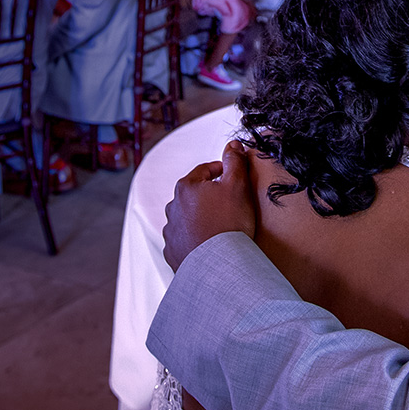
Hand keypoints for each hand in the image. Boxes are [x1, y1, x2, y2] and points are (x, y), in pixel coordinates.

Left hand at [162, 141, 258, 270]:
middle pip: (193, 194)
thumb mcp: (238, 185)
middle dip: (209, 195)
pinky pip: (184, 240)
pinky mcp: (173, 253)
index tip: (233, 176)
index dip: (221, 170)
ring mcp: (170, 232)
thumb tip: (232, 144)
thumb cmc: (229, 223)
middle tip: (229, 203)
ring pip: (186, 218)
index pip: (204, 170)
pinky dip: (195, 239)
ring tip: (220, 226)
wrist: (219, 264)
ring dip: (200, 218)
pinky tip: (210, 244)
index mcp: (185, 187)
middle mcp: (172, 208)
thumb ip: (235, 161)